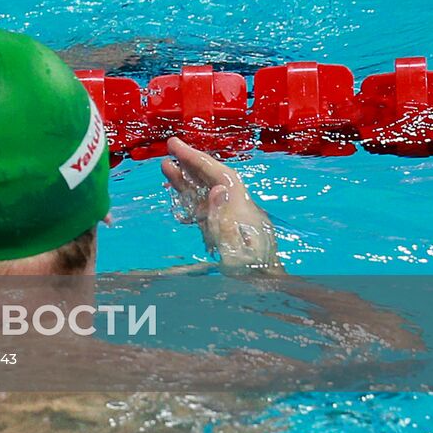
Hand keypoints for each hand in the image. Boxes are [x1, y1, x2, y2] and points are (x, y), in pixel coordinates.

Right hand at [161, 137, 281, 271]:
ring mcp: (229, 217)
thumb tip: (217, 190)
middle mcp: (236, 208)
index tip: (177, 147)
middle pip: (213, 177)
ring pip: (206, 189)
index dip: (197, 159)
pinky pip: (203, 204)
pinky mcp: (223, 227)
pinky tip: (176, 190)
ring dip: (187, 176)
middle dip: (192, 161)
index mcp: (241, 209)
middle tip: (170, 145)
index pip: (218, 176)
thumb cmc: (252, 273)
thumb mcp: (237, 250)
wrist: (266, 287)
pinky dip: (189, 194)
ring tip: (166, 165)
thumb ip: (224, 220)